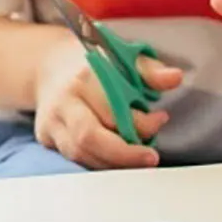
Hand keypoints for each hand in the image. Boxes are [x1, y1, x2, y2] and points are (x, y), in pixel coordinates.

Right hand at [32, 34, 180, 168]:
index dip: (141, 122)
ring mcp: (52, 122)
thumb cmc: (95, 64)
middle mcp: (63, 101)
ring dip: (114, 162)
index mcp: (83, 78)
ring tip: (136, 156)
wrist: (51, 64)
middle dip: (125, 154)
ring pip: (82, 154)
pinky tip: (118, 159)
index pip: (112, 109)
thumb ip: (150, 71)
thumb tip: (175, 78)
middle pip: (90, 137)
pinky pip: (75, 159)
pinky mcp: (47, 138)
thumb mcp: (124, 58)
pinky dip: (100, 163)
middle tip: (151, 157)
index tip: (161, 119)